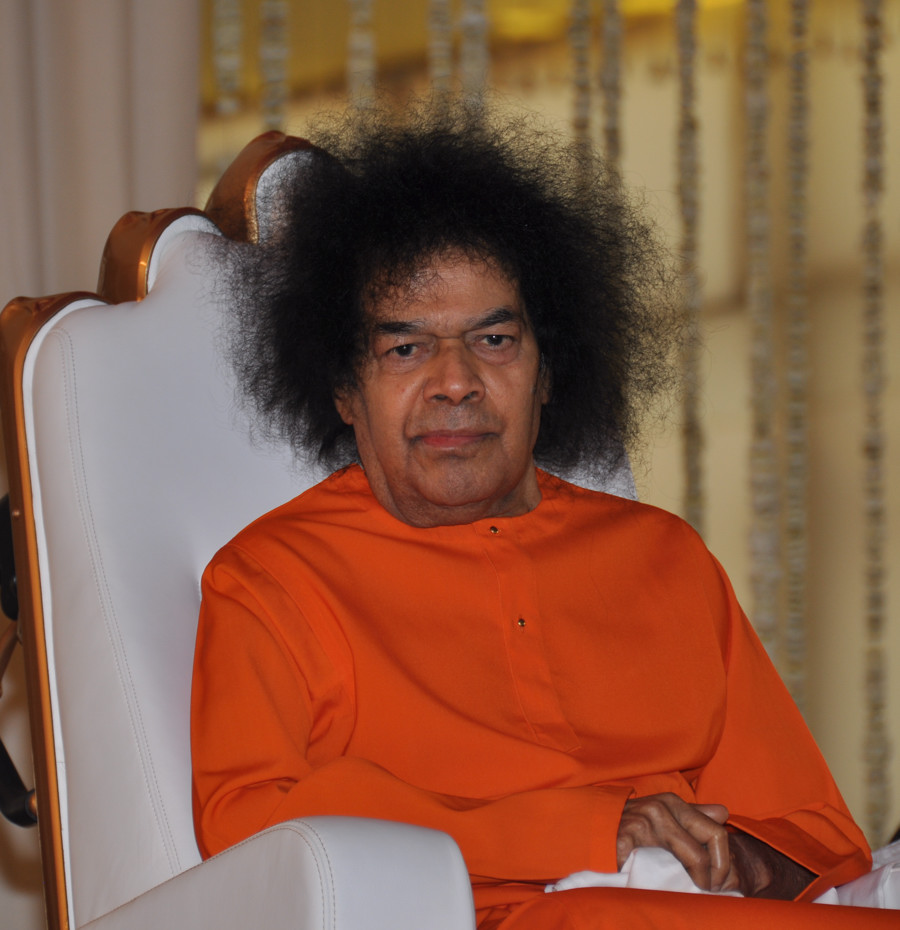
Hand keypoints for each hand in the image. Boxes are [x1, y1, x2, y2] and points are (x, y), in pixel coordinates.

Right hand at [616, 793, 739, 892]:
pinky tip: (664, 890)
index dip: (723, 861)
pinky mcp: (626, 840)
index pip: (716, 831)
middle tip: (706, 890)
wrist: (591, 832)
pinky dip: (670, 885)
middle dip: (717, 872)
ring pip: (694, 856)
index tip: (714, 882)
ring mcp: (644, 823)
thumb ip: (693, 815)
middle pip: (712, 839)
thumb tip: (723, 813)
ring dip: (698, 881)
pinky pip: (661, 869)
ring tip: (690, 892)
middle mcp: (661, 808)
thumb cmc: (631, 828)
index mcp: (672, 802)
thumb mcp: (663, 815)